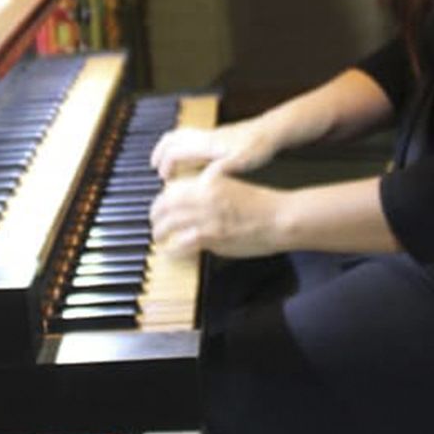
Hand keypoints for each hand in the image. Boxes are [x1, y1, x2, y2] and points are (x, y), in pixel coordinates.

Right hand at [149, 121, 276, 179]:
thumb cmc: (258, 147)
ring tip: (166, 160)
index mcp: (208, 145)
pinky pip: (191, 136)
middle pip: (173, 138)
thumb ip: (220, 171)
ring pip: (181, 135)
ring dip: (170, 146)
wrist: (271, 131)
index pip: (176, 152)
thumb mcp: (241, 162)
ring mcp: (211, 134)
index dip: (166, 166)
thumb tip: (202, 181)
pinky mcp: (217, 135)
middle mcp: (205, 137)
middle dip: (160, 151)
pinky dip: (182, 145)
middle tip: (154, 166)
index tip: (163, 179)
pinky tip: (190, 157)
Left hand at [150, 163, 285, 258]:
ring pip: (168, 223)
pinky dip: (173, 249)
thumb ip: (211, 191)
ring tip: (158, 238)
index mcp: (208, 181)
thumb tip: (194, 203)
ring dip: (160, 233)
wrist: (279, 217)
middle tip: (154, 223)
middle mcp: (203, 195)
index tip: (162, 207)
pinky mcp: (210, 235)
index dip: (163, 200)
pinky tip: (171, 252)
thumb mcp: (232, 186)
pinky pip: (181, 243)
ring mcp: (206, 216)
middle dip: (156, 215)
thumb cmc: (262, 204)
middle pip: (165, 204)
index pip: (174, 188)